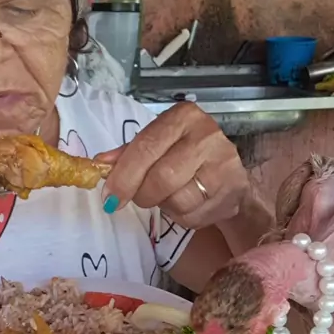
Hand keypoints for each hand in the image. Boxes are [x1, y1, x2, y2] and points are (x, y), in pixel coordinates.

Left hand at [96, 103, 248, 228]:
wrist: (229, 174)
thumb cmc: (186, 155)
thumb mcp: (158, 144)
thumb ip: (129, 153)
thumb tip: (100, 165)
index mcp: (183, 117)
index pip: (146, 147)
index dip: (123, 176)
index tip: (109, 197)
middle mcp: (207, 135)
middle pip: (161, 177)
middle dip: (142, 194)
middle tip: (138, 198)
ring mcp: (224, 164)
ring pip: (177, 200)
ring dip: (163, 206)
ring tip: (168, 196)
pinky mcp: (233, 191)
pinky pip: (193, 215)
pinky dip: (181, 216)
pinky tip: (187, 203)